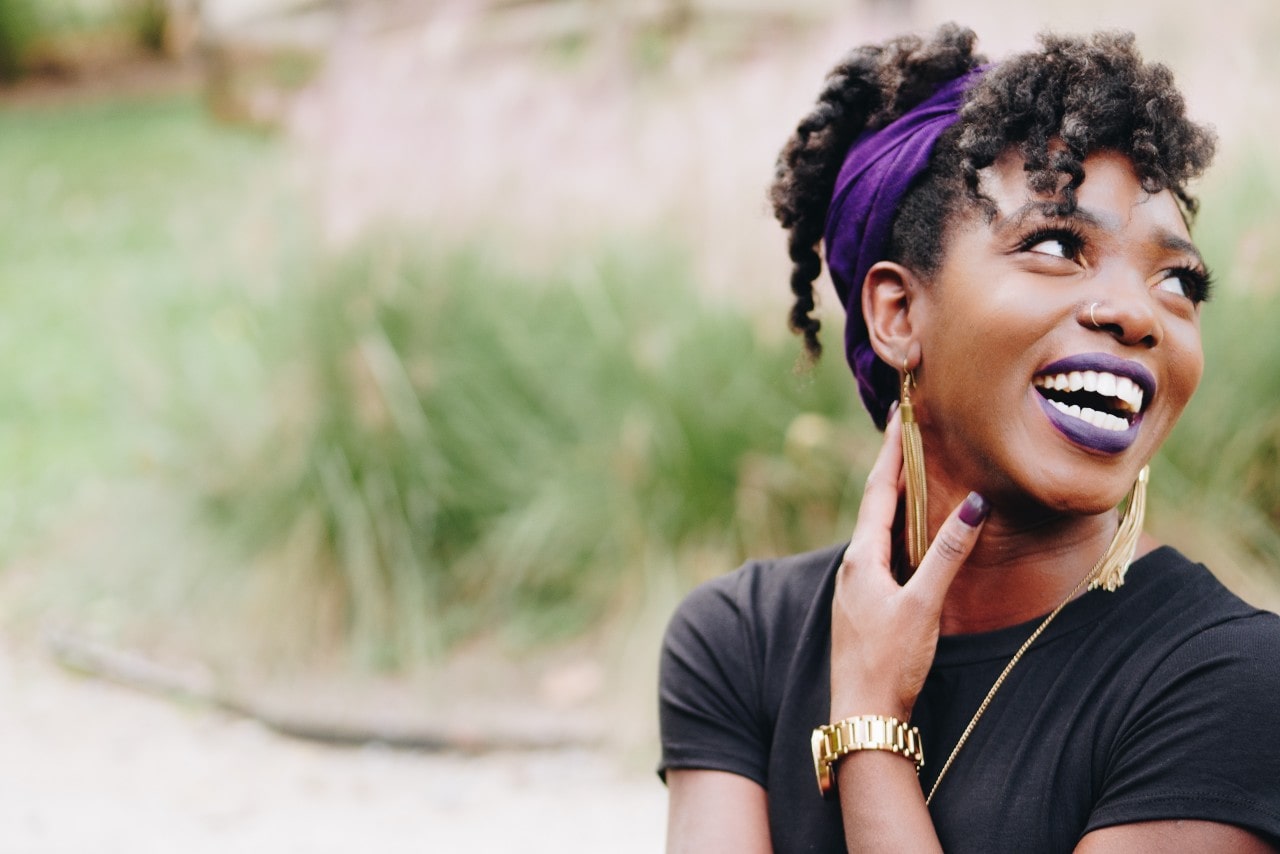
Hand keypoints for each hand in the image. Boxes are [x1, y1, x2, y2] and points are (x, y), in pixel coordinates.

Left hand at [829, 407, 989, 721]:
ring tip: (909, 469)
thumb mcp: (923, 605)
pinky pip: (881, 550)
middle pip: (874, 504)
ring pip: (876, 528)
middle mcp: (853, 565)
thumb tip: (972, 504)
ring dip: (893, 497)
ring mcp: (857, 585)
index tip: (899, 417)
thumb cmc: (890, 662)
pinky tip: (907, 533)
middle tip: (905, 431)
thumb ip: (947, 555)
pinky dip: (896, 528)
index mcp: (862, 558)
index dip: (890, 453)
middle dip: (892, 467)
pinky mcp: (865, 603)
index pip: (878, 491)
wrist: (863, 713)